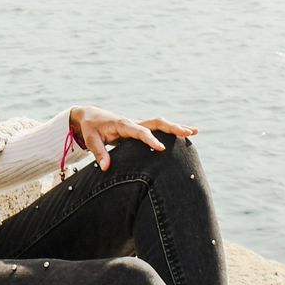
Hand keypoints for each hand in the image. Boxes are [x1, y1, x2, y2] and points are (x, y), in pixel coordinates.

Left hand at [70, 105, 197, 171]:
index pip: (139, 131)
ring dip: (176, 127)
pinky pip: (158, 130)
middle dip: (172, 127)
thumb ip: (98, 152)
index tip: (162, 148)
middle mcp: (134, 123)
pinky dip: (171, 131)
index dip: (150, 139)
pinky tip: (185, 135)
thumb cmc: (91, 128)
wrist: (91, 116)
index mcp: (123, 124)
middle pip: (156, 123)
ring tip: (194, 131)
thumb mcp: (91, 139)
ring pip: (160, 124)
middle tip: (188, 133)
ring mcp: (138, 125)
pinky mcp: (140, 130)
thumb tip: (106, 167)